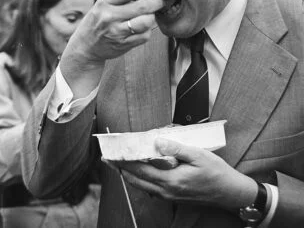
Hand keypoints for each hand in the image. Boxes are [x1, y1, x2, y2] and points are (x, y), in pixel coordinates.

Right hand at [59, 0, 163, 95]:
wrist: (85, 46)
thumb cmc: (97, 22)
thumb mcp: (101, 5)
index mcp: (104, 3)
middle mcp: (110, 17)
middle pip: (142, 6)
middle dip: (155, 3)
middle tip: (159, 2)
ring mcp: (117, 32)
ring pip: (146, 22)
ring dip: (152, 18)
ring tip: (149, 16)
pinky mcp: (123, 44)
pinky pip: (145, 36)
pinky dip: (147, 31)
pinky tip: (142, 29)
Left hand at [116, 138, 256, 210]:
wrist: (230, 193)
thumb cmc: (216, 172)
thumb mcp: (199, 155)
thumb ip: (176, 148)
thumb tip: (157, 142)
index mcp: (171, 180)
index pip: (140, 170)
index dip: (124, 162)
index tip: (112, 154)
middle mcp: (167, 191)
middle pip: (136, 180)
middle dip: (121, 169)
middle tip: (109, 159)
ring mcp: (169, 196)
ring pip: (142, 186)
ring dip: (129, 175)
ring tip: (120, 163)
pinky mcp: (173, 197)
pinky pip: (151, 189)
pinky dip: (141, 180)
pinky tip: (140, 171)